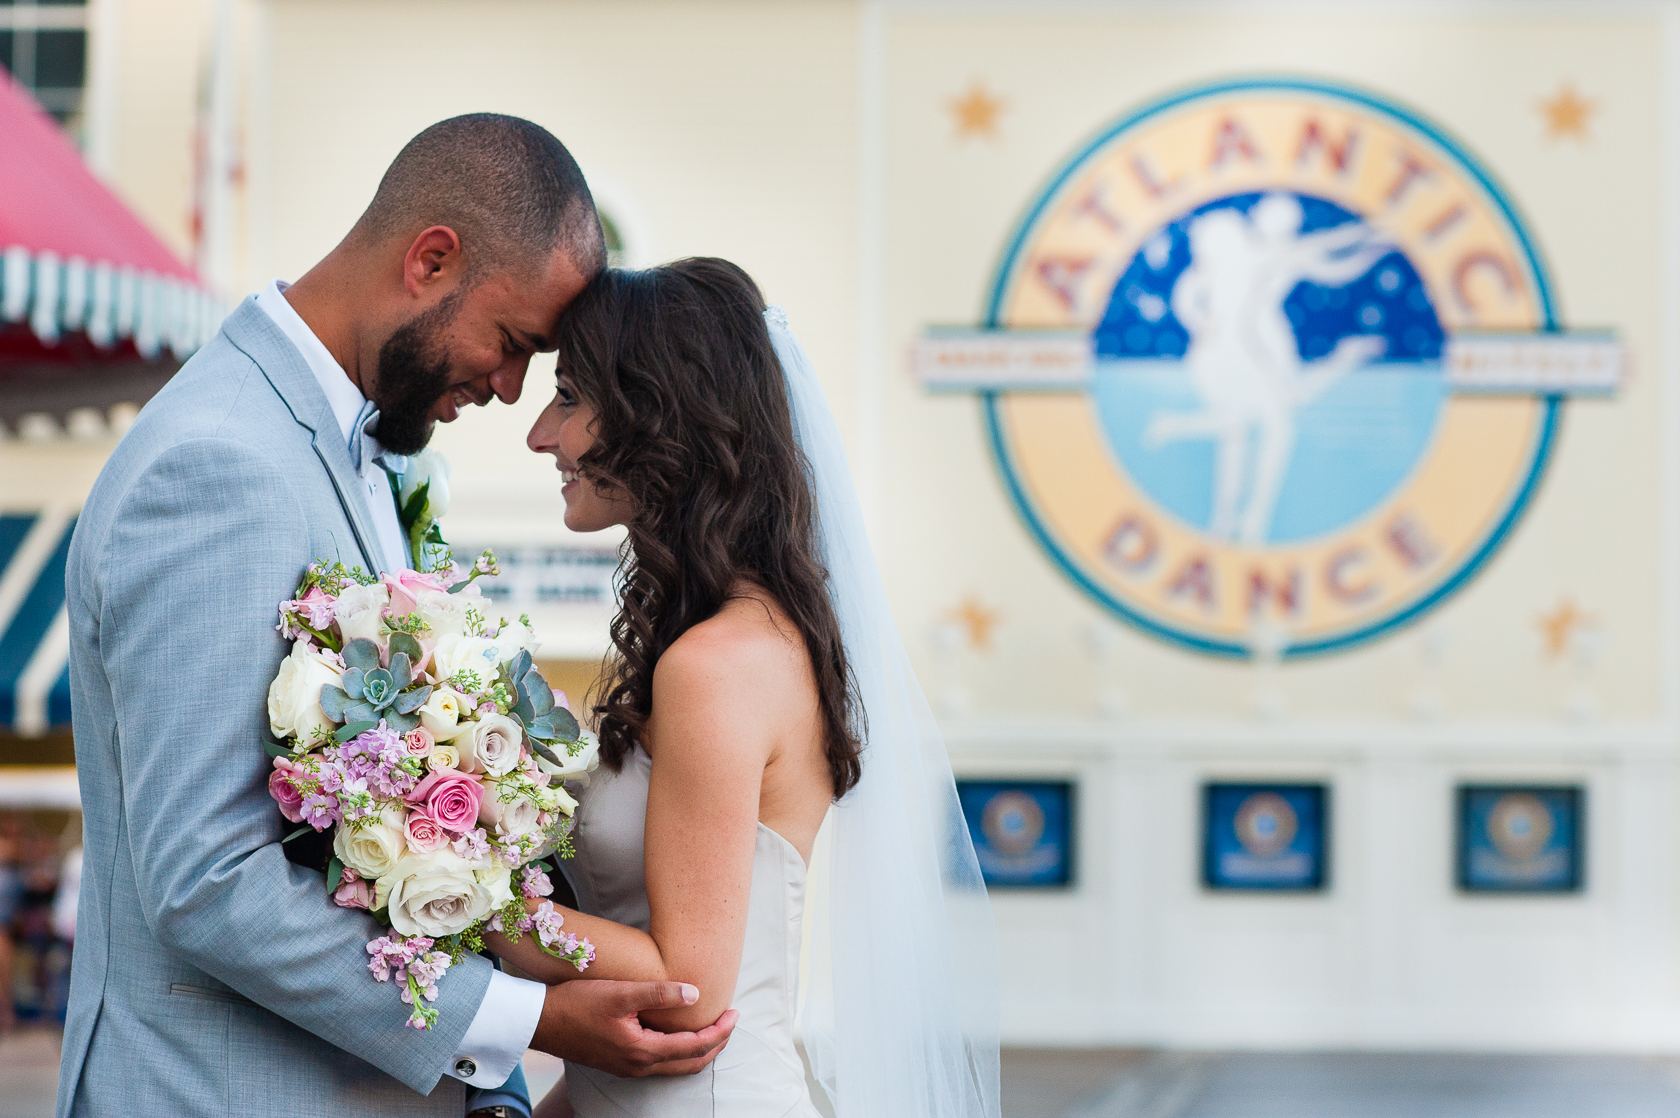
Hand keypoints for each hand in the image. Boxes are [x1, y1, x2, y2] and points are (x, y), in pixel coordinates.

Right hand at [530, 980, 738, 1077]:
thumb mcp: (620, 993)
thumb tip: (695, 995)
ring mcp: (627, 1067)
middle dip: (716, 1043)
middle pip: (690, 1063)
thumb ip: (659, 994)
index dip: (720, 1032)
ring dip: (698, 1049)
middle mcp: (638, 1066)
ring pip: (675, 1065)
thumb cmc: (577, 1004)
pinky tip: (677, 1031)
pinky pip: (659, 1062)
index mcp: (643, 1051)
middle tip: (731, 1020)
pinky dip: (678, 1051)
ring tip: (712, 1025)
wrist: (539, 1022)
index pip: (695, 1047)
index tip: (736, 1013)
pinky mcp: (618, 1061)